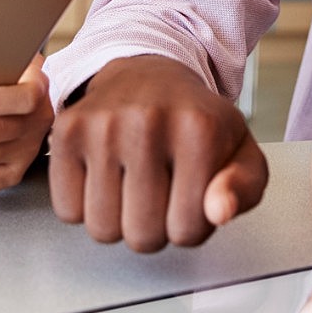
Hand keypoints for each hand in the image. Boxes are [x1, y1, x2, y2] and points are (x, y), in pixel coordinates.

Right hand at [46, 55, 267, 250]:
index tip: (191, 196)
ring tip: (134, 186)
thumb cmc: (196, 123)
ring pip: (102, 229)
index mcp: (200, 129)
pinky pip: (67, 211)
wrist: (149, 75)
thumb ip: (245, 188)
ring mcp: (102, 125)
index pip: (188, 231)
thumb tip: (219, 212)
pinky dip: (85, 206)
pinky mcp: (66, 132)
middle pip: (142, 237)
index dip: (191, 226)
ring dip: (119, 221)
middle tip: (162, 194)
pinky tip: (106, 178)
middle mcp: (148, 122)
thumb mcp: (240, 152)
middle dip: (155, 229)